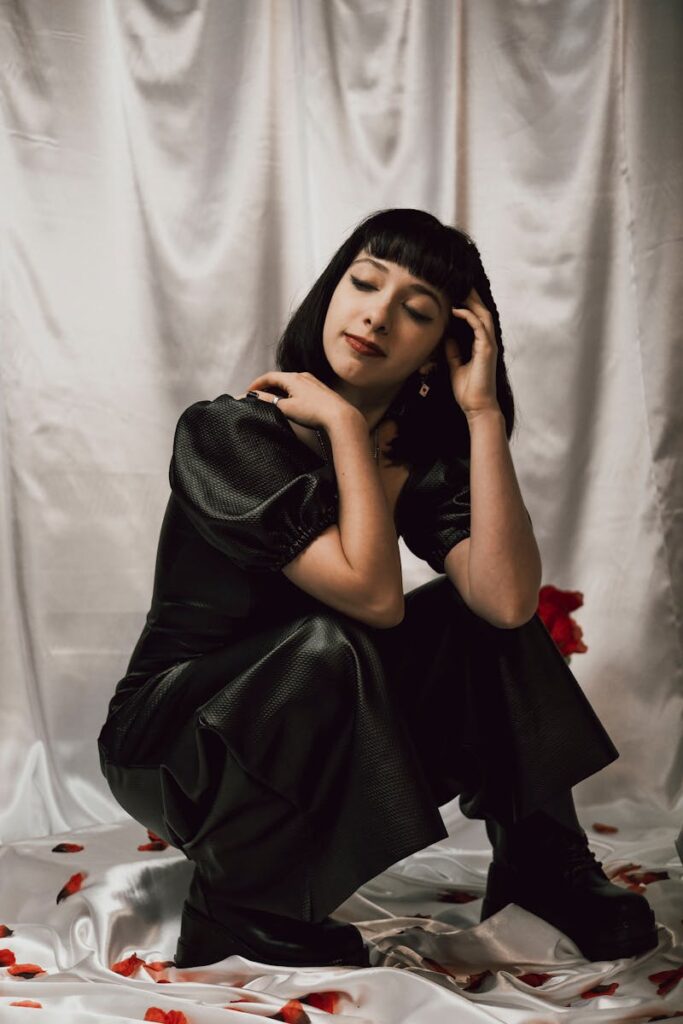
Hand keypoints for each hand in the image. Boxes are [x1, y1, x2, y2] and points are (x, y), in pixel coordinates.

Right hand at [244, 370, 358, 430]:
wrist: (340, 416)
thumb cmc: (313, 411)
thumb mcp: (286, 408)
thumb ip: (268, 401)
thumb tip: (254, 397)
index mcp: (293, 378)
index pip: (269, 376)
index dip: (257, 383)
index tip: (248, 391)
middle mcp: (303, 376)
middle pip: (280, 379)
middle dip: (267, 387)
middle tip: (258, 397)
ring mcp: (313, 382)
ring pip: (291, 383)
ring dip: (279, 390)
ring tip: (272, 401)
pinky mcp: (320, 391)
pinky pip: (300, 388)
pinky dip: (290, 393)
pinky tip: (291, 403)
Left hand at [444, 287, 500, 419]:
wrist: (476, 406)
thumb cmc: (467, 390)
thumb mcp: (455, 366)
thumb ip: (453, 350)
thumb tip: (447, 336)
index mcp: (480, 345)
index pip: (477, 318)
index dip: (469, 305)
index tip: (456, 293)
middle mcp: (487, 342)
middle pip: (482, 312)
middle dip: (472, 297)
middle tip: (459, 283)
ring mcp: (489, 345)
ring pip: (483, 315)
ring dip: (472, 302)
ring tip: (460, 290)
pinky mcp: (487, 350)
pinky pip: (479, 327)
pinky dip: (469, 316)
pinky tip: (457, 311)